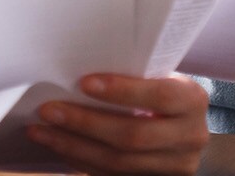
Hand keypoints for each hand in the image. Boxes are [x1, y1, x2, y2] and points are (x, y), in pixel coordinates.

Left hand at [28, 73, 209, 174]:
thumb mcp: (161, 79)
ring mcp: (175, 167)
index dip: (122, 91)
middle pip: (133, 136)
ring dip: (73, 146)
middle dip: (85, 123)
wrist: (183, 130)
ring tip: (42, 131)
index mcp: (193, 101)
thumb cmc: (162, 94)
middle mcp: (191, 137)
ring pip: (118, 162)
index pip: (160, 96)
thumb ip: (136, 77)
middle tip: (48, 111)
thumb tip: (76, 70)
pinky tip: (60, 147)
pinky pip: (111, 175)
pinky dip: (81, 161)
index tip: (84, 82)